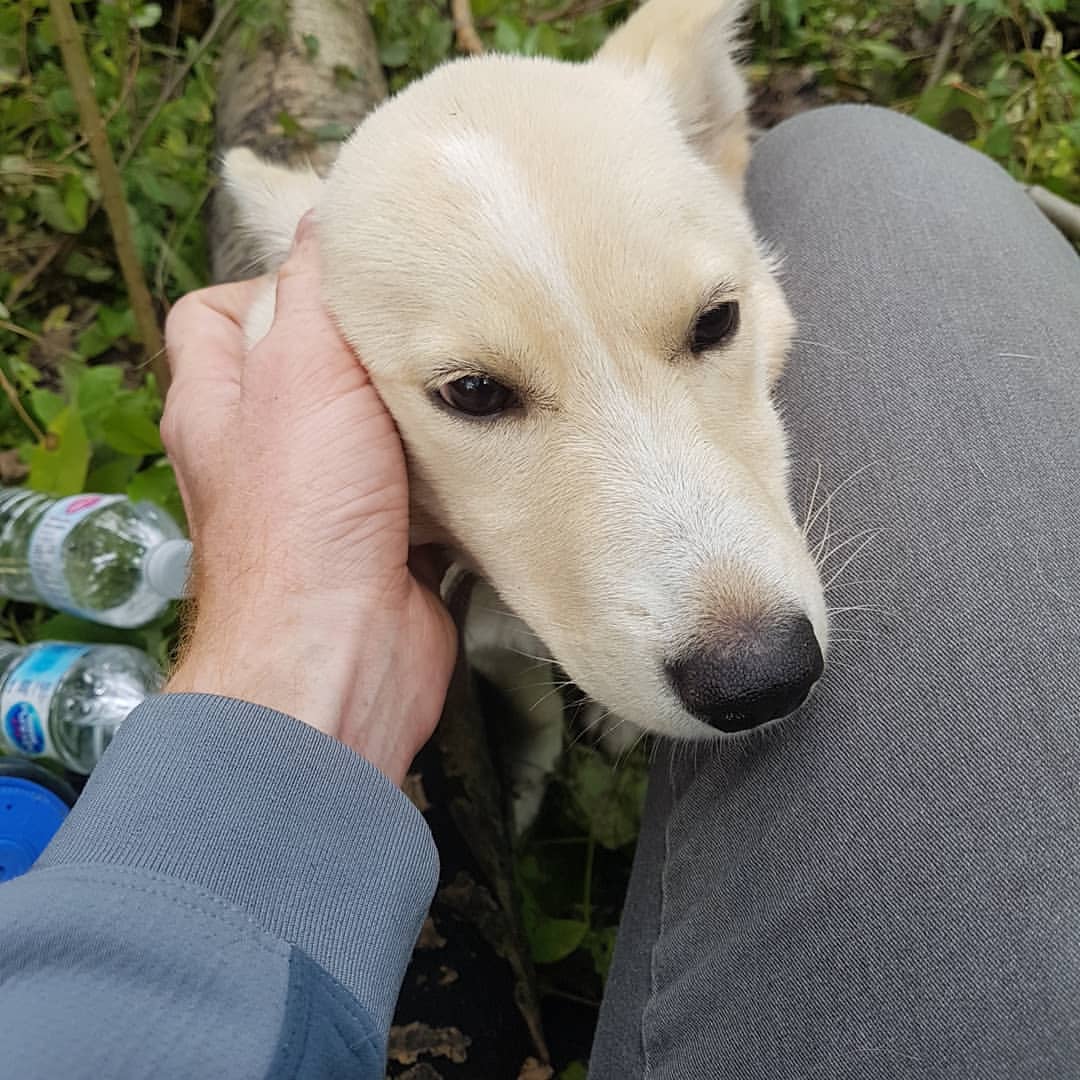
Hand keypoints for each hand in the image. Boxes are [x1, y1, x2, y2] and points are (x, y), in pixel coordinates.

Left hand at [162, 215, 456, 783]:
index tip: (346, 278)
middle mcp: (266, 451)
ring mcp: (330, 500)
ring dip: (420, 407)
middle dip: (369, 345)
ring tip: (474, 368)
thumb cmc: (305, 514)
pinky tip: (495, 437)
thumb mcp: (302, 375)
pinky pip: (421, 484)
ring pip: (374, 428)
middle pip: (310, 369)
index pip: (220, 318)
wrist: (343, 653)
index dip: (270, 285)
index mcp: (220, 407)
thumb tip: (328, 219)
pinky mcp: (390, 539)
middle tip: (431, 320)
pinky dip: (452, 465)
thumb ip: (315, 293)